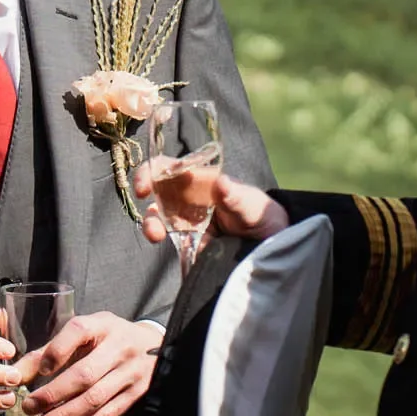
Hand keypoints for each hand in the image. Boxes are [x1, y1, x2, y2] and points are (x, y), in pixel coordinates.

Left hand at [13, 312, 162, 415]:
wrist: (154, 345)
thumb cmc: (108, 338)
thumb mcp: (84, 333)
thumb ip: (50, 350)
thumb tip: (16, 374)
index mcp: (102, 324)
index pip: (78, 331)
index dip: (56, 351)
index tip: (38, 371)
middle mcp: (119, 346)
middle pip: (84, 374)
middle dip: (53, 394)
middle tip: (29, 407)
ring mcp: (131, 372)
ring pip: (94, 398)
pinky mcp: (136, 393)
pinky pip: (108, 414)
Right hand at [128, 160, 287, 245]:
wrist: (272, 247)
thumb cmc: (262, 216)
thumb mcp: (253, 207)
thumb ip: (237, 197)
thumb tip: (222, 182)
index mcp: (202, 181)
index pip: (171, 168)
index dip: (152, 171)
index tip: (144, 186)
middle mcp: (190, 198)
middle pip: (158, 192)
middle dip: (147, 196)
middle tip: (147, 210)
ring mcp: (187, 221)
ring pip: (159, 217)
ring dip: (152, 224)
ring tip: (155, 235)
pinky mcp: (189, 243)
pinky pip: (170, 239)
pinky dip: (163, 240)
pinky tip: (168, 244)